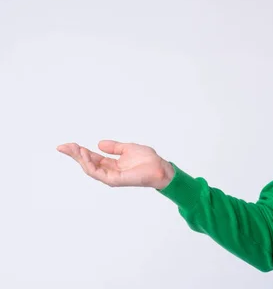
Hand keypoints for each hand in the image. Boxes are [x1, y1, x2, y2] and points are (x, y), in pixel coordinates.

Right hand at [57, 140, 174, 188]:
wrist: (160, 168)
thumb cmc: (148, 159)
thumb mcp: (128, 148)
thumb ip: (114, 147)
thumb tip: (99, 143)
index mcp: (111, 164)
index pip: (91, 157)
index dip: (79, 151)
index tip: (67, 144)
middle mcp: (109, 171)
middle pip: (87, 163)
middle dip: (74, 154)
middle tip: (62, 146)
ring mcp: (110, 176)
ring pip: (89, 168)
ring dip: (79, 158)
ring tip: (73, 148)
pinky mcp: (114, 180)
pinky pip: (97, 172)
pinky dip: (89, 164)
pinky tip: (84, 155)